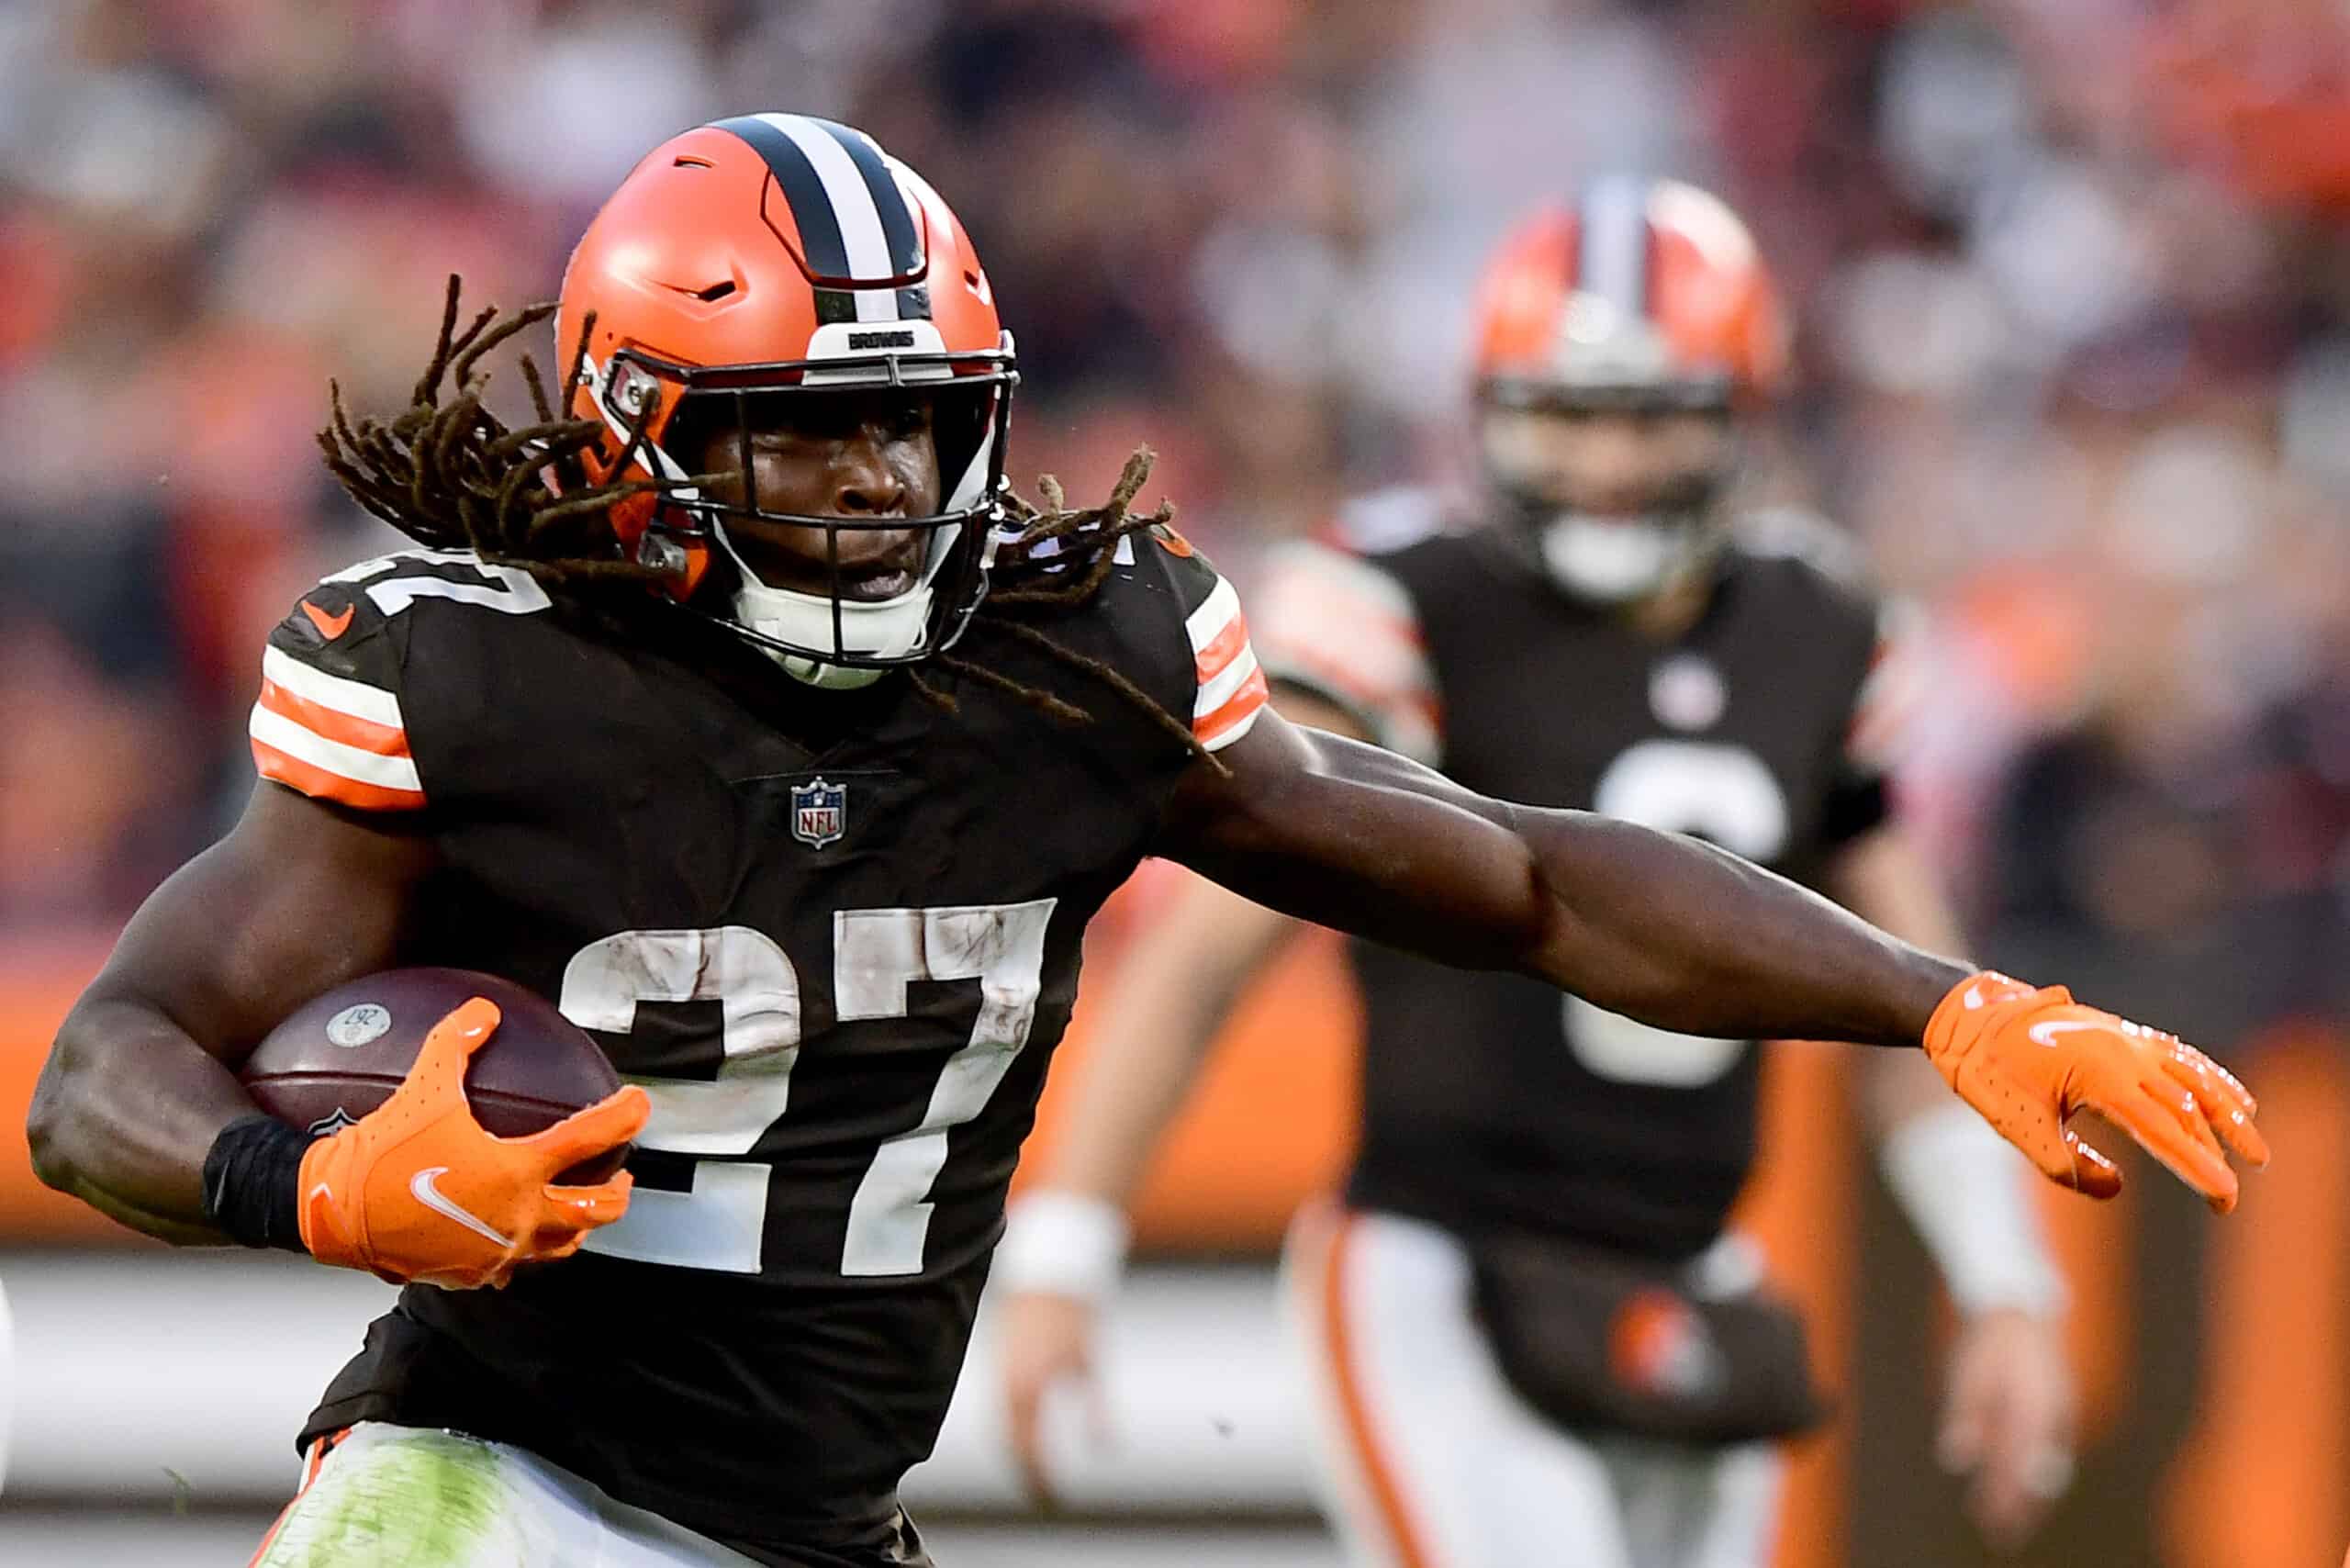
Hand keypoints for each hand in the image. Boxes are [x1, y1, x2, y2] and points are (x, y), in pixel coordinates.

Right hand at [297, 997, 648, 1287]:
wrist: (335, 1212)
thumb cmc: (382, 1153)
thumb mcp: (425, 1087)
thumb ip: (457, 1043)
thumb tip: (482, 1011)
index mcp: (517, 1170)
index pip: (591, 1139)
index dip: (625, 1116)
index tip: (639, 1105)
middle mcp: (518, 1217)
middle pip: (596, 1209)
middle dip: (618, 1191)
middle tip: (622, 1174)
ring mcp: (498, 1251)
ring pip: (562, 1244)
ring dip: (580, 1225)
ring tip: (582, 1208)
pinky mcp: (472, 1272)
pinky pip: (513, 1264)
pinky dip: (526, 1248)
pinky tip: (518, 1235)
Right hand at [1001, 1288, 1108, 1504]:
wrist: (1045, 1273)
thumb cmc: (1074, 1315)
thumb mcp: (1092, 1366)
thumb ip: (1098, 1411)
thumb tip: (1107, 1448)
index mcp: (1031, 1390)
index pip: (1030, 1451)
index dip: (1040, 1480)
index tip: (1053, 1499)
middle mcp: (1009, 1386)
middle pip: (1009, 1445)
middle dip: (1025, 1473)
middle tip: (1042, 1494)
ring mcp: (1000, 1375)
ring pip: (1001, 1429)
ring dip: (1015, 1453)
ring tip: (1034, 1473)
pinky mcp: (998, 1364)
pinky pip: (999, 1409)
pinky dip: (1009, 1430)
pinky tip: (1024, 1437)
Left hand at [1924, 973, 2267, 1212]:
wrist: (1968, 1017)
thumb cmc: (1988, 1073)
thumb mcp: (2018, 1128)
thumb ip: (2067, 1165)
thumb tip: (2117, 1189)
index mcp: (2101, 1076)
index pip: (2163, 1130)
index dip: (2197, 1166)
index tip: (2225, 1197)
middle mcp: (2124, 1053)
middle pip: (2186, 1109)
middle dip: (2213, 1154)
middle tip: (2230, 1199)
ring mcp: (2126, 1038)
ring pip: (2195, 1076)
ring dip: (2228, 1113)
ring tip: (2257, 1148)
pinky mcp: (2122, 1032)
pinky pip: (2179, 1054)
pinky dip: (2210, 1076)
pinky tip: (2233, 1095)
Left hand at [1939, 1309, 2075, 1550]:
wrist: (2021, 1310)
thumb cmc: (1988, 1343)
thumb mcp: (1968, 1374)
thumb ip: (1964, 1416)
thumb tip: (1954, 1460)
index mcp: (2031, 1413)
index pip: (2015, 1469)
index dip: (2003, 1499)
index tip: (1990, 1525)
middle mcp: (2051, 1421)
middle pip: (2036, 1477)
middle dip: (2020, 1509)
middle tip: (2002, 1539)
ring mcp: (2059, 1417)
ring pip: (2047, 1469)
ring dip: (2031, 1498)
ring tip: (2015, 1525)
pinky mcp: (2058, 1413)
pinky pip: (2052, 1454)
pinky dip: (2039, 1476)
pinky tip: (2028, 1489)